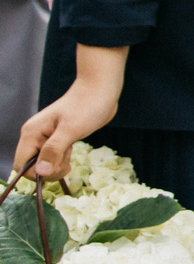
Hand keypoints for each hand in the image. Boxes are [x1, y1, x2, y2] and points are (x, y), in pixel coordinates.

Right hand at [17, 47, 125, 181]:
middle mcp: (34, 136)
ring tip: (70, 151)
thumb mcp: (70, 130)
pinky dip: (61, 160)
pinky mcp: (57, 139)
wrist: (101, 90)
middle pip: (32, 167)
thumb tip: (40, 172)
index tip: (57, 168)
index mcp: (31, 133)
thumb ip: (53, 151)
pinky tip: (71, 150)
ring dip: (57, 165)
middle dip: (49, 170)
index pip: (21, 165)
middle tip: (67, 162)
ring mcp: (46, 138)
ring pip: (44, 164)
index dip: (36, 173)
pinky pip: (53, 158)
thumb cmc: (87, 106)